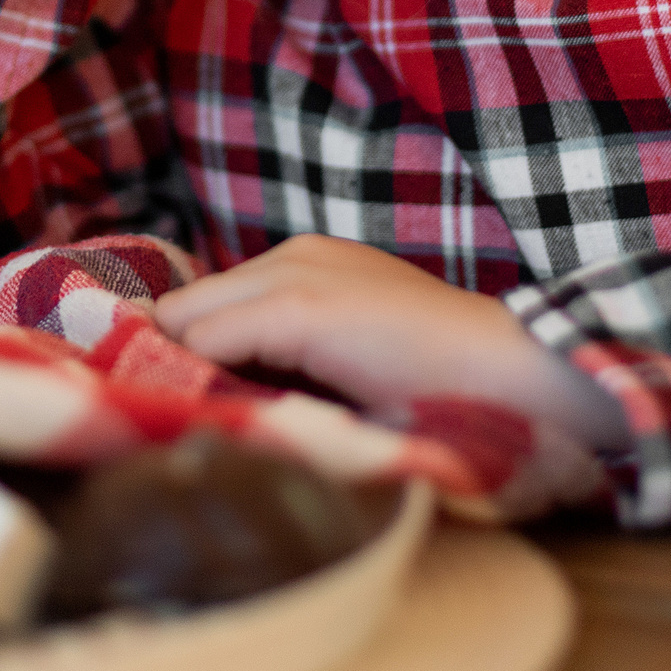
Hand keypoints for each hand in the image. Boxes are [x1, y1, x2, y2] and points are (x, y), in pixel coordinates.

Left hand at [155, 236, 631, 453]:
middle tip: (168, 409)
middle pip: (187, 305)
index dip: (190, 349)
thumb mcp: (351, 352)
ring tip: (180, 414)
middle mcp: (293, 256)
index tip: (179, 395)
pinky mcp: (295, 308)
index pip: (212, 300)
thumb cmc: (438, 378)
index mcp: (308, 260)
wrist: (502, 369)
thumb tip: (227, 394)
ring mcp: (293, 277)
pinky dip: (198, 378)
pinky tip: (206, 411)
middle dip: (173, 355)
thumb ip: (295, 357)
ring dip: (182, 368)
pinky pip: (208, 343)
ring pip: (187, 321)